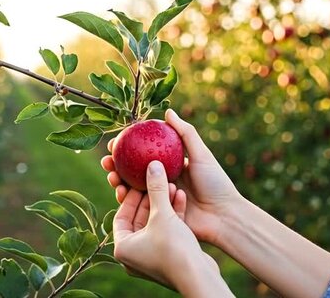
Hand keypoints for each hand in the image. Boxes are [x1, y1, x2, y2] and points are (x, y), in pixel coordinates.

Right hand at [103, 109, 241, 244]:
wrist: (223, 217)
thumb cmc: (216, 183)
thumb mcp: (201, 154)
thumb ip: (185, 133)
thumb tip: (167, 112)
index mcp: (169, 166)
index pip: (142, 153)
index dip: (126, 148)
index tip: (114, 143)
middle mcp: (161, 181)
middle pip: (132, 171)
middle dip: (115, 166)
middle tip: (106, 162)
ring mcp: (158, 198)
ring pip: (132, 188)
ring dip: (117, 181)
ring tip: (112, 177)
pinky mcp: (157, 215)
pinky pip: (138, 206)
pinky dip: (127, 200)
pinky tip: (120, 193)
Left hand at [113, 161, 230, 295]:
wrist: (199, 277)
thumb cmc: (174, 248)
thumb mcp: (161, 213)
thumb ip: (155, 188)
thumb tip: (152, 164)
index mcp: (123, 248)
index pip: (120, 216)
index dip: (129, 196)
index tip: (138, 182)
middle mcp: (134, 255)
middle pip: (138, 219)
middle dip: (150, 198)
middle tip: (155, 180)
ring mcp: (152, 257)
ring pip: (155, 224)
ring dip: (163, 204)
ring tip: (171, 185)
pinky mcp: (169, 257)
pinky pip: (167, 232)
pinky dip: (173, 216)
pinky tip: (181, 196)